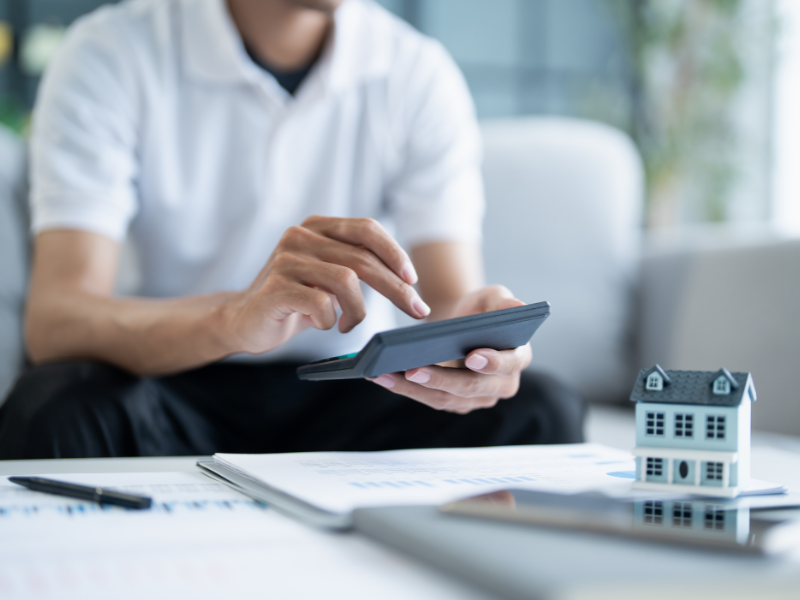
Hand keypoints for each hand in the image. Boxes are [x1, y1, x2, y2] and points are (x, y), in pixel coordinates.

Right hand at [221, 216, 429, 353]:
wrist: (243, 321)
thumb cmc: (295, 300)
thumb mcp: (329, 277)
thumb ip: (358, 266)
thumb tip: (406, 280)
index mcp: (317, 227)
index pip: (366, 229)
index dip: (394, 253)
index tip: (413, 280)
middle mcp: (300, 236)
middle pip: (363, 258)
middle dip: (396, 288)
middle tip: (416, 310)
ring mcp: (285, 260)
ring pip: (346, 281)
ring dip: (358, 311)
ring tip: (348, 324)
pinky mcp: (275, 287)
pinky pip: (322, 304)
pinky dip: (330, 321)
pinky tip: (323, 324)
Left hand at [370, 285, 531, 413]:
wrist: (464, 324)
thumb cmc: (482, 309)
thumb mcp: (494, 297)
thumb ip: (505, 302)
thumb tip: (519, 307)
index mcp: (518, 358)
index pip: (508, 365)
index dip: (492, 362)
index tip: (472, 356)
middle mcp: (502, 385)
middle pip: (470, 387)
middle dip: (440, 380)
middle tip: (413, 370)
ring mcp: (477, 398)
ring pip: (445, 398)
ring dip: (413, 388)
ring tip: (384, 373)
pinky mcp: (454, 403)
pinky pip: (429, 399)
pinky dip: (405, 389)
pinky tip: (382, 376)